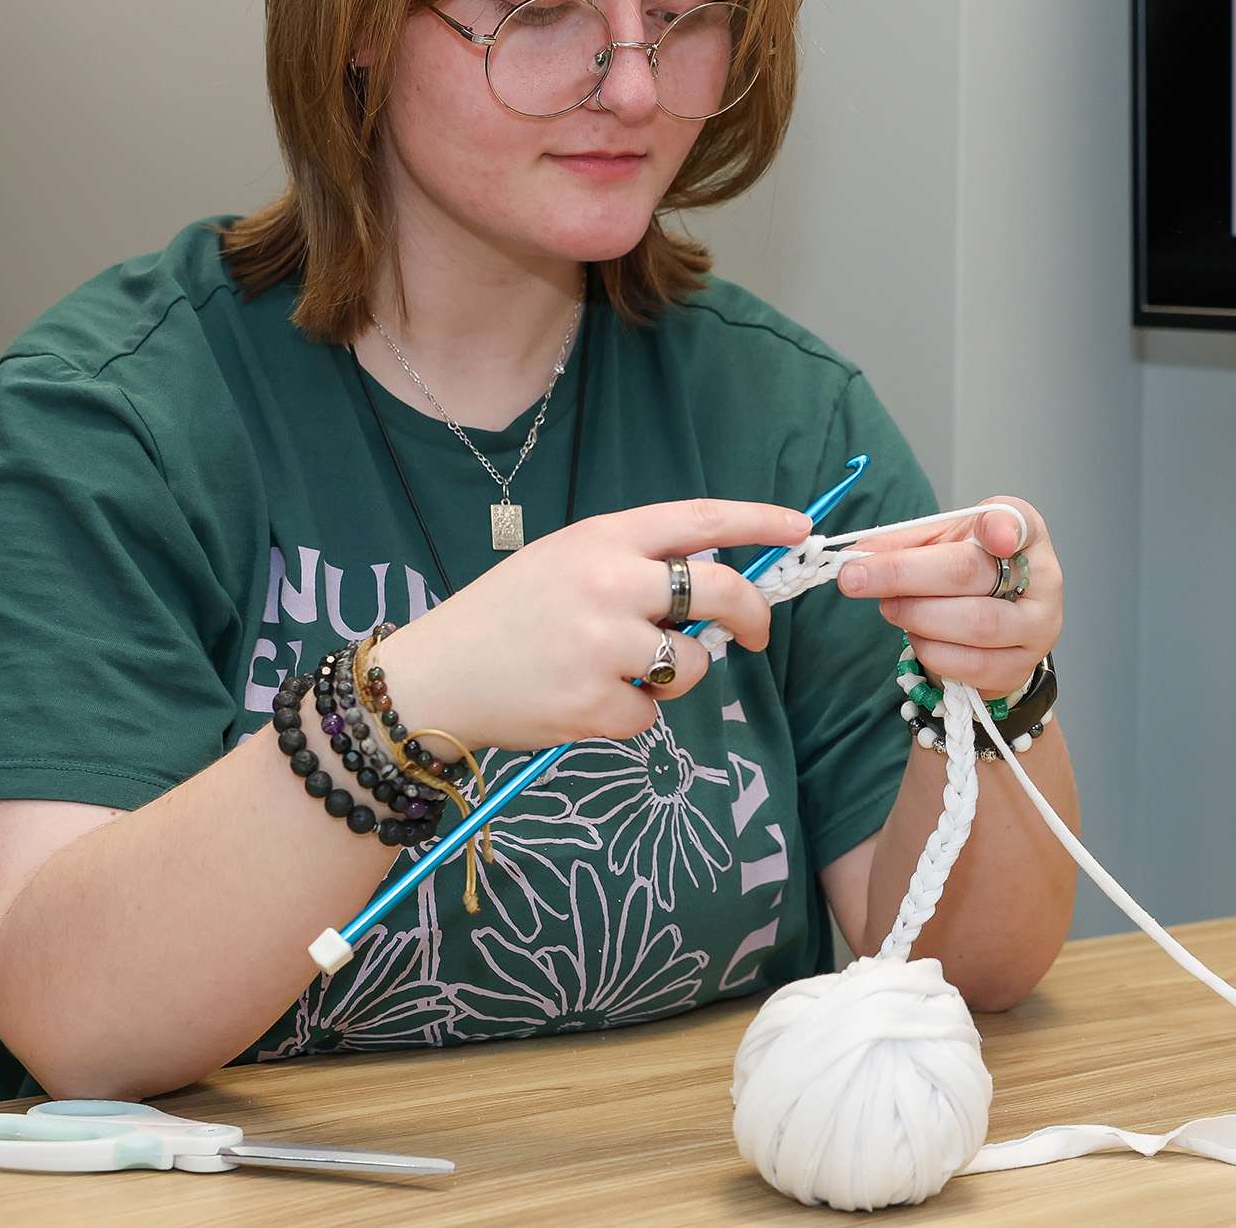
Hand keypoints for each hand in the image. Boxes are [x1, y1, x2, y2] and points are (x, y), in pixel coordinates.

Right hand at [370, 498, 811, 752]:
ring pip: (691, 663)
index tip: (800, 528)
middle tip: (753, 635)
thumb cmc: (506, 617)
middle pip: (718, 592)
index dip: (758, 522)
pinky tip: (585, 701)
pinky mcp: (595, 703)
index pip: (699, 520)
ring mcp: (603, 644)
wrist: (435, 677)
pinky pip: (651, 714)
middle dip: (751, 616)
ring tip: (621, 672)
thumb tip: (714, 580)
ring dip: (675, 676)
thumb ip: (633, 563)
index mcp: (601, 538)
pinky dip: (631, 714)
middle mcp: (608, 583)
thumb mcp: (564, 561)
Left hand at [836, 495, 1061, 696]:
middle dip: (903, 574)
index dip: (1004, 528)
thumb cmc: (969, 575)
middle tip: (855, 577)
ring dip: (915, 615)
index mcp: (1026, 535)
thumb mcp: (940, 544)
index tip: (993, 535)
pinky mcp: (1019, 668)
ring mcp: (1036, 628)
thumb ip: (904, 543)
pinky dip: (930, 648)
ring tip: (890, 607)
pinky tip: (916, 635)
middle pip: (971, 573)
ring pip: (973, 624)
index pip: (1019, 523)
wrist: (995, 630)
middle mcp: (1043, 580)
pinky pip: (968, 663)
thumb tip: (858, 553)